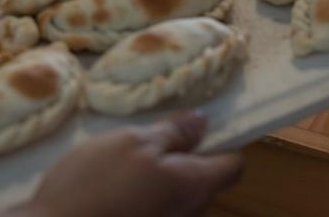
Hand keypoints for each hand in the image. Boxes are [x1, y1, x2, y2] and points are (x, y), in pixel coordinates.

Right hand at [11, 112, 241, 216]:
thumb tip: (203, 121)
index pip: (233, 165)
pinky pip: (156, 207)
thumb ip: (172, 133)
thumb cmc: (95, 183)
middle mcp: (189, 214)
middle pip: (203, 181)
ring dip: (157, 175)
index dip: (218, 141)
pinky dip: (141, 193)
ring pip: (176, 195)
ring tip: (121, 160)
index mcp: (195, 187)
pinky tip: (112, 184)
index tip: (189, 125)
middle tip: (144, 138)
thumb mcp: (132, 142)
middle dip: (181, 157)